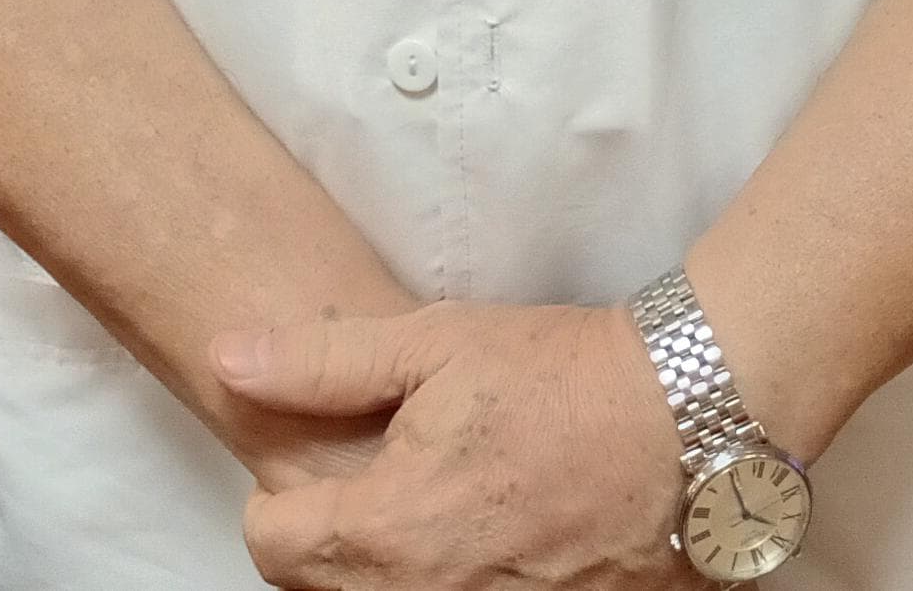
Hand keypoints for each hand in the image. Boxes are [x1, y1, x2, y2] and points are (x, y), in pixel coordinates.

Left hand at [214, 301, 689, 588]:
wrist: (683, 421)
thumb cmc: (560, 376)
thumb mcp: (434, 344)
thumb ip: (320, 362)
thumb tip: (229, 359)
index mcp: (386, 531)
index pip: (269, 547)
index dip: (282, 498)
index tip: (320, 468)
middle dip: (333, 542)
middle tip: (385, 481)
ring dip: (395, 568)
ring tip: (441, 506)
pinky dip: (458, 583)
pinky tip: (495, 537)